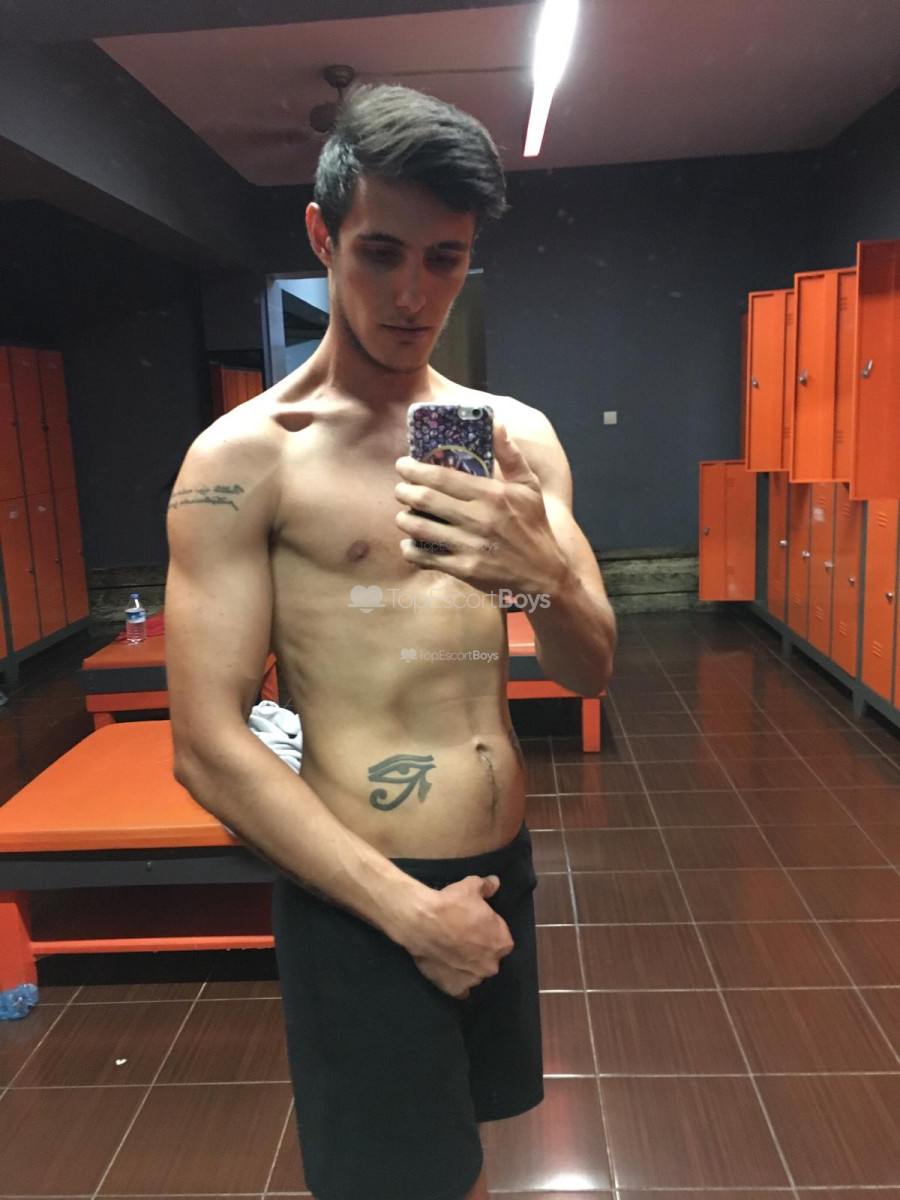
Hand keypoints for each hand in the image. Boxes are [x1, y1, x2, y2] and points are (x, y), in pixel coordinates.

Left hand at [394, 422, 568, 598]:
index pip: (443, 477)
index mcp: (492, 494)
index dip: (416, 469)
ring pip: (420, 528)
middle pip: (425, 499)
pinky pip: (426, 557)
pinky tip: (409, 545)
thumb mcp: (529, 487)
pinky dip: (411, 550)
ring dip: (404, 520)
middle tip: (399, 489)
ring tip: (402, 515)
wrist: (544, 576)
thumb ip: (510, 455)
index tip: (403, 465)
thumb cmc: (534, 527)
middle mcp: (479, 518)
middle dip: (404, 491)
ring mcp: (470, 546)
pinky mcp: (464, 569)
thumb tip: (496, 423)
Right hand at [404, 875, 514, 998]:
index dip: (488, 930)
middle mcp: (492, 965)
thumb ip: (487, 886)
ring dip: (467, 965)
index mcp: (502, 942)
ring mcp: (473, 980)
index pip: (501, 939)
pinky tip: (448, 970)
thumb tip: (495, 883)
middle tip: (462, 937)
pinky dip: (456, 981)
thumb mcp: (472, 887)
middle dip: (479, 950)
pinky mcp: (455, 988)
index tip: (476, 924)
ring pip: (475, 973)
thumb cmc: (451, 904)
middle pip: (489, 958)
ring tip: (450, 951)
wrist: (421, 921)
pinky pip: (460, 989)